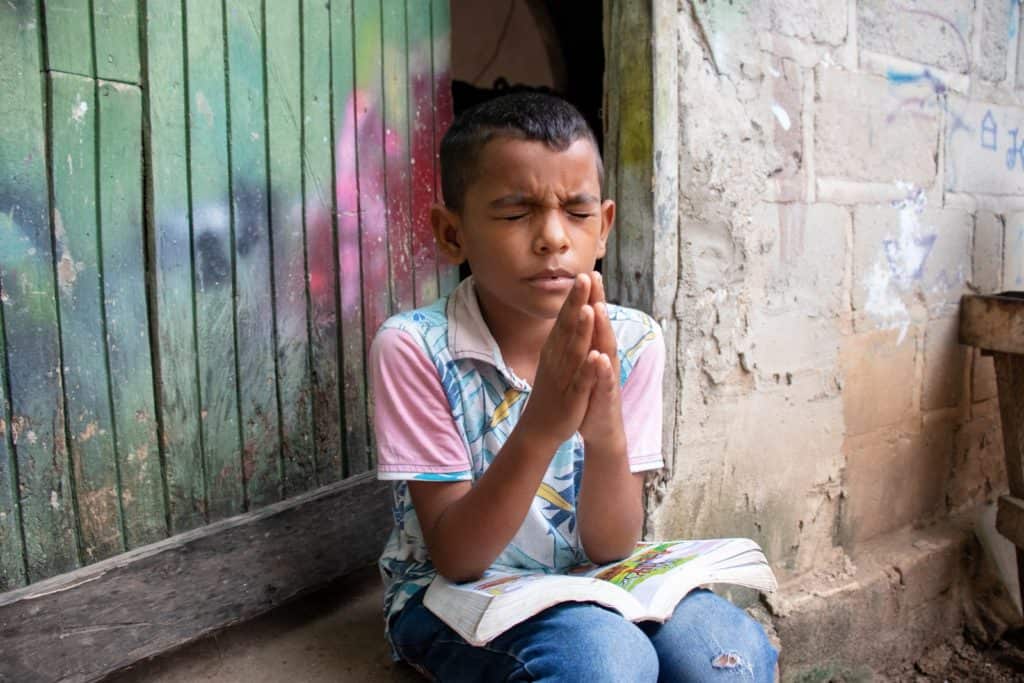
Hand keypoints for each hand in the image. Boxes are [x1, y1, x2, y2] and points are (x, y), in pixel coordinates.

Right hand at [518, 275, 602, 446]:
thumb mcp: (556, 359)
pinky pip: (580, 380)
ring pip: (574, 350)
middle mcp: (557, 358)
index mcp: (556, 349)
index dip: (575, 297)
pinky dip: (587, 368)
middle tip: (585, 277)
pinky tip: (594, 356)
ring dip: (582, 329)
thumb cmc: (552, 390)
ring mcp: (564, 376)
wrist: (539, 427)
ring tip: (589, 308)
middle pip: (568, 326)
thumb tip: (571, 313)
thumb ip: (564, 336)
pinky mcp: (571, 396)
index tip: (585, 273)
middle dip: (577, 302)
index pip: (566, 317)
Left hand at [579, 272, 624, 448]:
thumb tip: (583, 318)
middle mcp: (604, 359)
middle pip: (602, 327)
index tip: (585, 272)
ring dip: (603, 329)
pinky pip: (603, 383)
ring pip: (605, 350)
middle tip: (594, 276)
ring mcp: (606, 378)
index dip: (590, 297)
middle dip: (599, 302)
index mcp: (596, 350)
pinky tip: (599, 359)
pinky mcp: (605, 398)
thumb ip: (586, 341)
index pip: (593, 321)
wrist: (600, 427)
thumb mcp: (585, 363)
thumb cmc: (591, 391)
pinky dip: (601, 371)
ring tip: (598, 308)